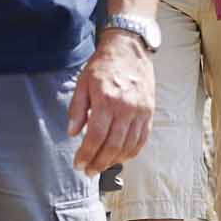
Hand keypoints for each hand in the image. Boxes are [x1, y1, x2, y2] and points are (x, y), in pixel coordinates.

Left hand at [67, 32, 153, 174]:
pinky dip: (132, 152)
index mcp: (105, 100)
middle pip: (113, 145)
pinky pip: (142, 138)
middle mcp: (125, 108)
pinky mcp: (149, 112)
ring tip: (102, 166)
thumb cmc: (104, 65)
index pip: (95, 136)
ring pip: (129, 145)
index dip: (86, 154)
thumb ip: (77, 108)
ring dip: (115, 161)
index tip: (79, 163)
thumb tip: (72, 133)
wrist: (129, 49)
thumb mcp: (83, 82)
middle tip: (89, 171)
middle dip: (99, 162)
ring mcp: (139, 111)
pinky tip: (121, 157)